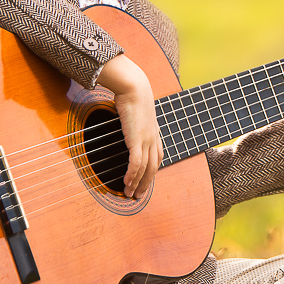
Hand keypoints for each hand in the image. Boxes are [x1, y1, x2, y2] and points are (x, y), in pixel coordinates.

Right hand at [96, 55, 162, 198]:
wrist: (134, 87)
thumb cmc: (132, 96)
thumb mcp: (136, 112)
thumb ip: (133, 121)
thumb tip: (126, 121)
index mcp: (154, 133)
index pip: (157, 158)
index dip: (151, 173)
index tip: (144, 183)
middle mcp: (153, 138)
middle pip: (153, 167)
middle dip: (145, 183)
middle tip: (138, 196)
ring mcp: (147, 140)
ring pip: (145, 168)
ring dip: (137, 183)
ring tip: (129, 193)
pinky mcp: (137, 139)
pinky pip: (136, 162)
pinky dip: (132, 174)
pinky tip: (127, 182)